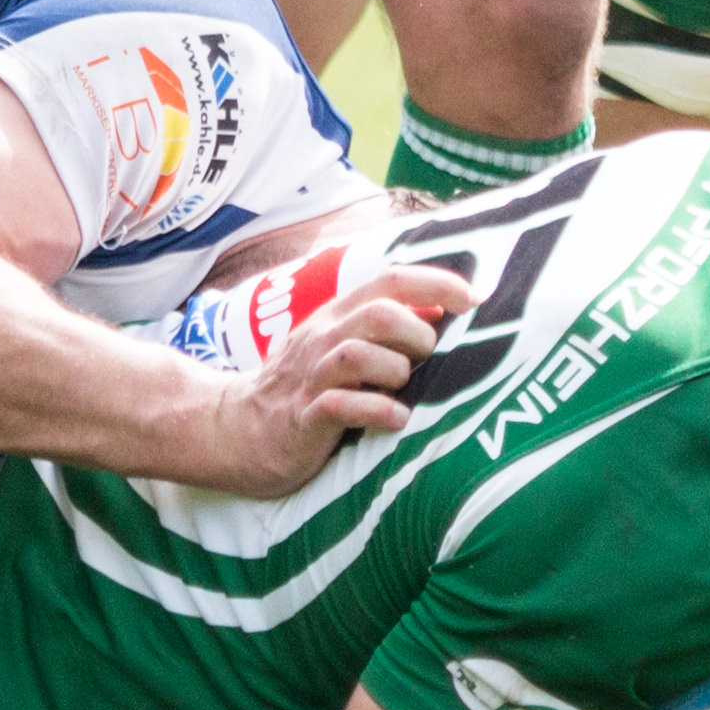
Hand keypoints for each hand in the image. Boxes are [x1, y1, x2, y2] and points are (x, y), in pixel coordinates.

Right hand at [190, 262, 469, 496]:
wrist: (233, 429)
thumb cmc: (300, 389)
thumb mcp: (338, 348)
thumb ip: (382, 330)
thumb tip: (439, 313)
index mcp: (337, 318)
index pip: (390, 280)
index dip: (436, 282)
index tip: (476, 297)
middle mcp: (323, 340)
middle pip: (377, 312)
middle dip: (416, 332)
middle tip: (430, 358)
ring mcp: (311, 378)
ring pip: (357, 355)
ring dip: (396, 370)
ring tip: (408, 390)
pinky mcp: (303, 419)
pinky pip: (339, 406)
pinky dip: (375, 410)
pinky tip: (396, 420)